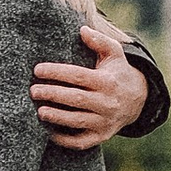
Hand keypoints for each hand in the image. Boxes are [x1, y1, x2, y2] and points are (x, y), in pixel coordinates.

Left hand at [31, 24, 149, 150]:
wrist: (138, 100)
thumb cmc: (117, 72)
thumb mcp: (114, 53)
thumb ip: (99, 40)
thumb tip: (82, 29)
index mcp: (107, 81)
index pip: (78, 76)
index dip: (56, 72)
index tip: (37, 69)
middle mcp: (107, 102)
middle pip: (75, 99)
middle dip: (52, 94)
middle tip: (33, 91)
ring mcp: (105, 121)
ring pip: (77, 121)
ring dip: (57, 117)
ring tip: (39, 111)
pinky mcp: (101, 136)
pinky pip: (81, 141)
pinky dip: (65, 140)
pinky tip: (49, 133)